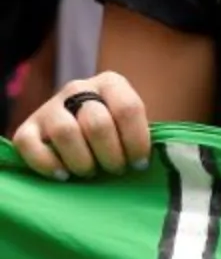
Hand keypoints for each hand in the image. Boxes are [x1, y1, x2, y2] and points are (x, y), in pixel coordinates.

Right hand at [11, 71, 151, 179]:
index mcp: (111, 83)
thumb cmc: (111, 129)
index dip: (136, 141)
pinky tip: (64, 175)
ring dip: (82, 160)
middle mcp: (78, 88)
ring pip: (66, 133)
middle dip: (111, 154)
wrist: (71, 125)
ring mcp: (49, 107)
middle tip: (115, 170)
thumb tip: (157, 155)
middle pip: (97, 123)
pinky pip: (30, 146)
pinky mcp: (26, 127)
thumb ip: (140, 130)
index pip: (128, 108)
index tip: (139, 164)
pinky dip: (48, 165)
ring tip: (90, 172)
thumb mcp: (128, 121)